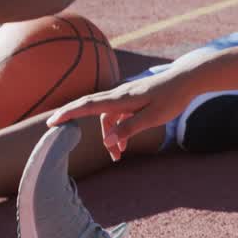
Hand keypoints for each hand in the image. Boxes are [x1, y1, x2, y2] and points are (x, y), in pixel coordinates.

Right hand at [46, 68, 194, 161]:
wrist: (186, 81)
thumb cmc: (171, 98)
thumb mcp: (153, 117)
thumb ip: (130, 128)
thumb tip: (108, 141)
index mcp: (121, 99)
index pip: (88, 105)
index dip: (69, 113)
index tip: (52, 121)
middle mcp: (119, 95)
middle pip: (90, 108)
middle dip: (74, 119)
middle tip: (55, 130)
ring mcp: (125, 97)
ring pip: (107, 117)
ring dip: (108, 136)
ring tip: (118, 156)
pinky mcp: (132, 100)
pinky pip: (117, 116)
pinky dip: (117, 130)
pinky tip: (124, 146)